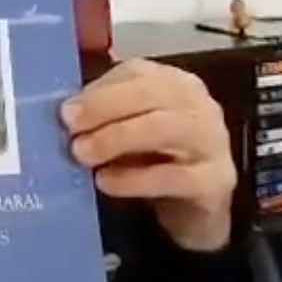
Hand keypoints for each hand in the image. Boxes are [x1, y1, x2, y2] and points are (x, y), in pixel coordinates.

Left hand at [61, 59, 236, 250]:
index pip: (136, 72)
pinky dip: (135, 178)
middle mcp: (197, 104)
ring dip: (117, 138)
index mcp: (172, 82)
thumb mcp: (127, 127)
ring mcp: (212, 140)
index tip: (64, 110)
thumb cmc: (155, 158)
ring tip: (82, 154)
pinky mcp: (216, 180)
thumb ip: (102, 114)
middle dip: (104, 108)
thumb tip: (64, 114)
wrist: (197, 208)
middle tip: (69, 128)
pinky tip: (106, 182)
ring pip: (165, 128)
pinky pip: (175, 176)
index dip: (99, 90)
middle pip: (152, 94)